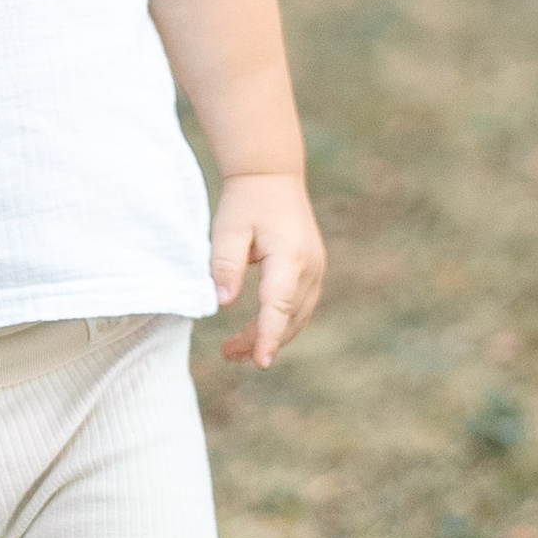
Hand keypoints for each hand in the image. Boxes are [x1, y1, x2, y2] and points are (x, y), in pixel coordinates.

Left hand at [210, 173, 326, 368]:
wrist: (272, 176)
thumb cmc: (247, 201)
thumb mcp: (228, 229)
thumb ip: (225, 264)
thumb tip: (222, 303)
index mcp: (289, 256)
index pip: (278, 305)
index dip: (269, 336)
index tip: (260, 361)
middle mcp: (310, 266)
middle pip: (289, 318)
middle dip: (260, 341)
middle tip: (228, 353)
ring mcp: (315, 270)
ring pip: (296, 317)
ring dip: (270, 336)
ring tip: (234, 349)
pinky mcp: (312, 272)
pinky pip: (299, 307)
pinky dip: (280, 324)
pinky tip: (256, 332)